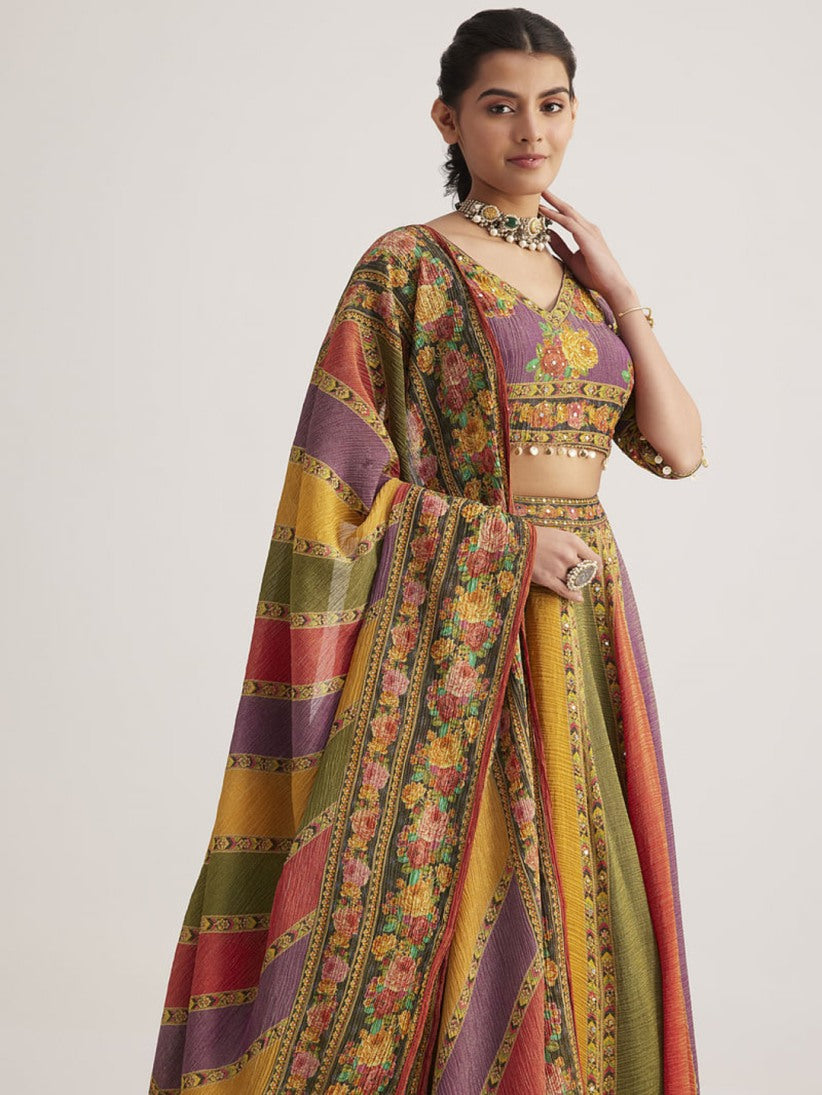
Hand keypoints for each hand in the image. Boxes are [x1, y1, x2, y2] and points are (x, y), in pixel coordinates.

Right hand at [530, 523, 602, 602]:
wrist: (514, 540)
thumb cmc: (536, 536)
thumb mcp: (559, 534)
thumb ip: (572, 546)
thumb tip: (584, 559)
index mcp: (573, 542)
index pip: (594, 559)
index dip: (597, 567)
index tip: (597, 571)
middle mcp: (568, 555)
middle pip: (586, 572)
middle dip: (585, 575)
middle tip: (583, 576)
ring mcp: (558, 568)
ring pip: (575, 582)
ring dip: (575, 583)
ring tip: (573, 582)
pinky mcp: (547, 579)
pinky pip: (565, 591)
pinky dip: (573, 596)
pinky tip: (579, 598)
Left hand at [538, 189, 636, 306]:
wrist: (611, 284)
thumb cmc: (594, 274)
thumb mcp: (571, 258)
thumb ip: (560, 246)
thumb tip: (547, 235)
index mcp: (585, 232)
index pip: (567, 216)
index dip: (555, 207)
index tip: (541, 201)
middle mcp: (588, 228)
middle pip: (567, 209)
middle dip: (554, 199)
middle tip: (540, 188)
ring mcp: (589, 231)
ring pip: (568, 213)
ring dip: (553, 204)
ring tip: (540, 195)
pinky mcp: (587, 238)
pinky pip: (569, 223)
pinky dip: (556, 216)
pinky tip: (545, 212)